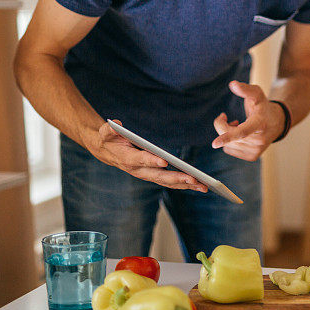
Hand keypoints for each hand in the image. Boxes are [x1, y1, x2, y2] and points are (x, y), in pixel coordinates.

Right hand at [91, 120, 206, 191]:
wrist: (107, 151)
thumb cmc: (108, 139)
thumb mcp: (105, 132)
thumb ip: (109, 129)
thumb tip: (116, 123)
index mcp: (128, 159)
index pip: (141, 160)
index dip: (151, 161)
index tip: (164, 162)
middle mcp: (139, 170)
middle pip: (159, 176)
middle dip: (177, 178)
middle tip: (194, 179)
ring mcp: (147, 175)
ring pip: (168, 182)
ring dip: (186, 185)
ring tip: (204, 186)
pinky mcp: (153, 175)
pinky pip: (170, 182)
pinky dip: (184, 184)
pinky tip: (199, 184)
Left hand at [211, 81, 285, 160]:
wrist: (277, 122)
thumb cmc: (263, 106)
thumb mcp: (257, 94)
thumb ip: (245, 89)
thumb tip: (232, 84)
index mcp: (260, 123)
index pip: (242, 131)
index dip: (228, 136)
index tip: (215, 143)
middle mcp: (259, 139)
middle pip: (229, 135)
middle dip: (222, 124)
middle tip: (224, 116)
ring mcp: (256, 150)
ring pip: (227, 144)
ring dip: (227, 134)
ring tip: (238, 125)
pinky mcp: (252, 156)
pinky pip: (229, 150)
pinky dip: (230, 142)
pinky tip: (239, 135)